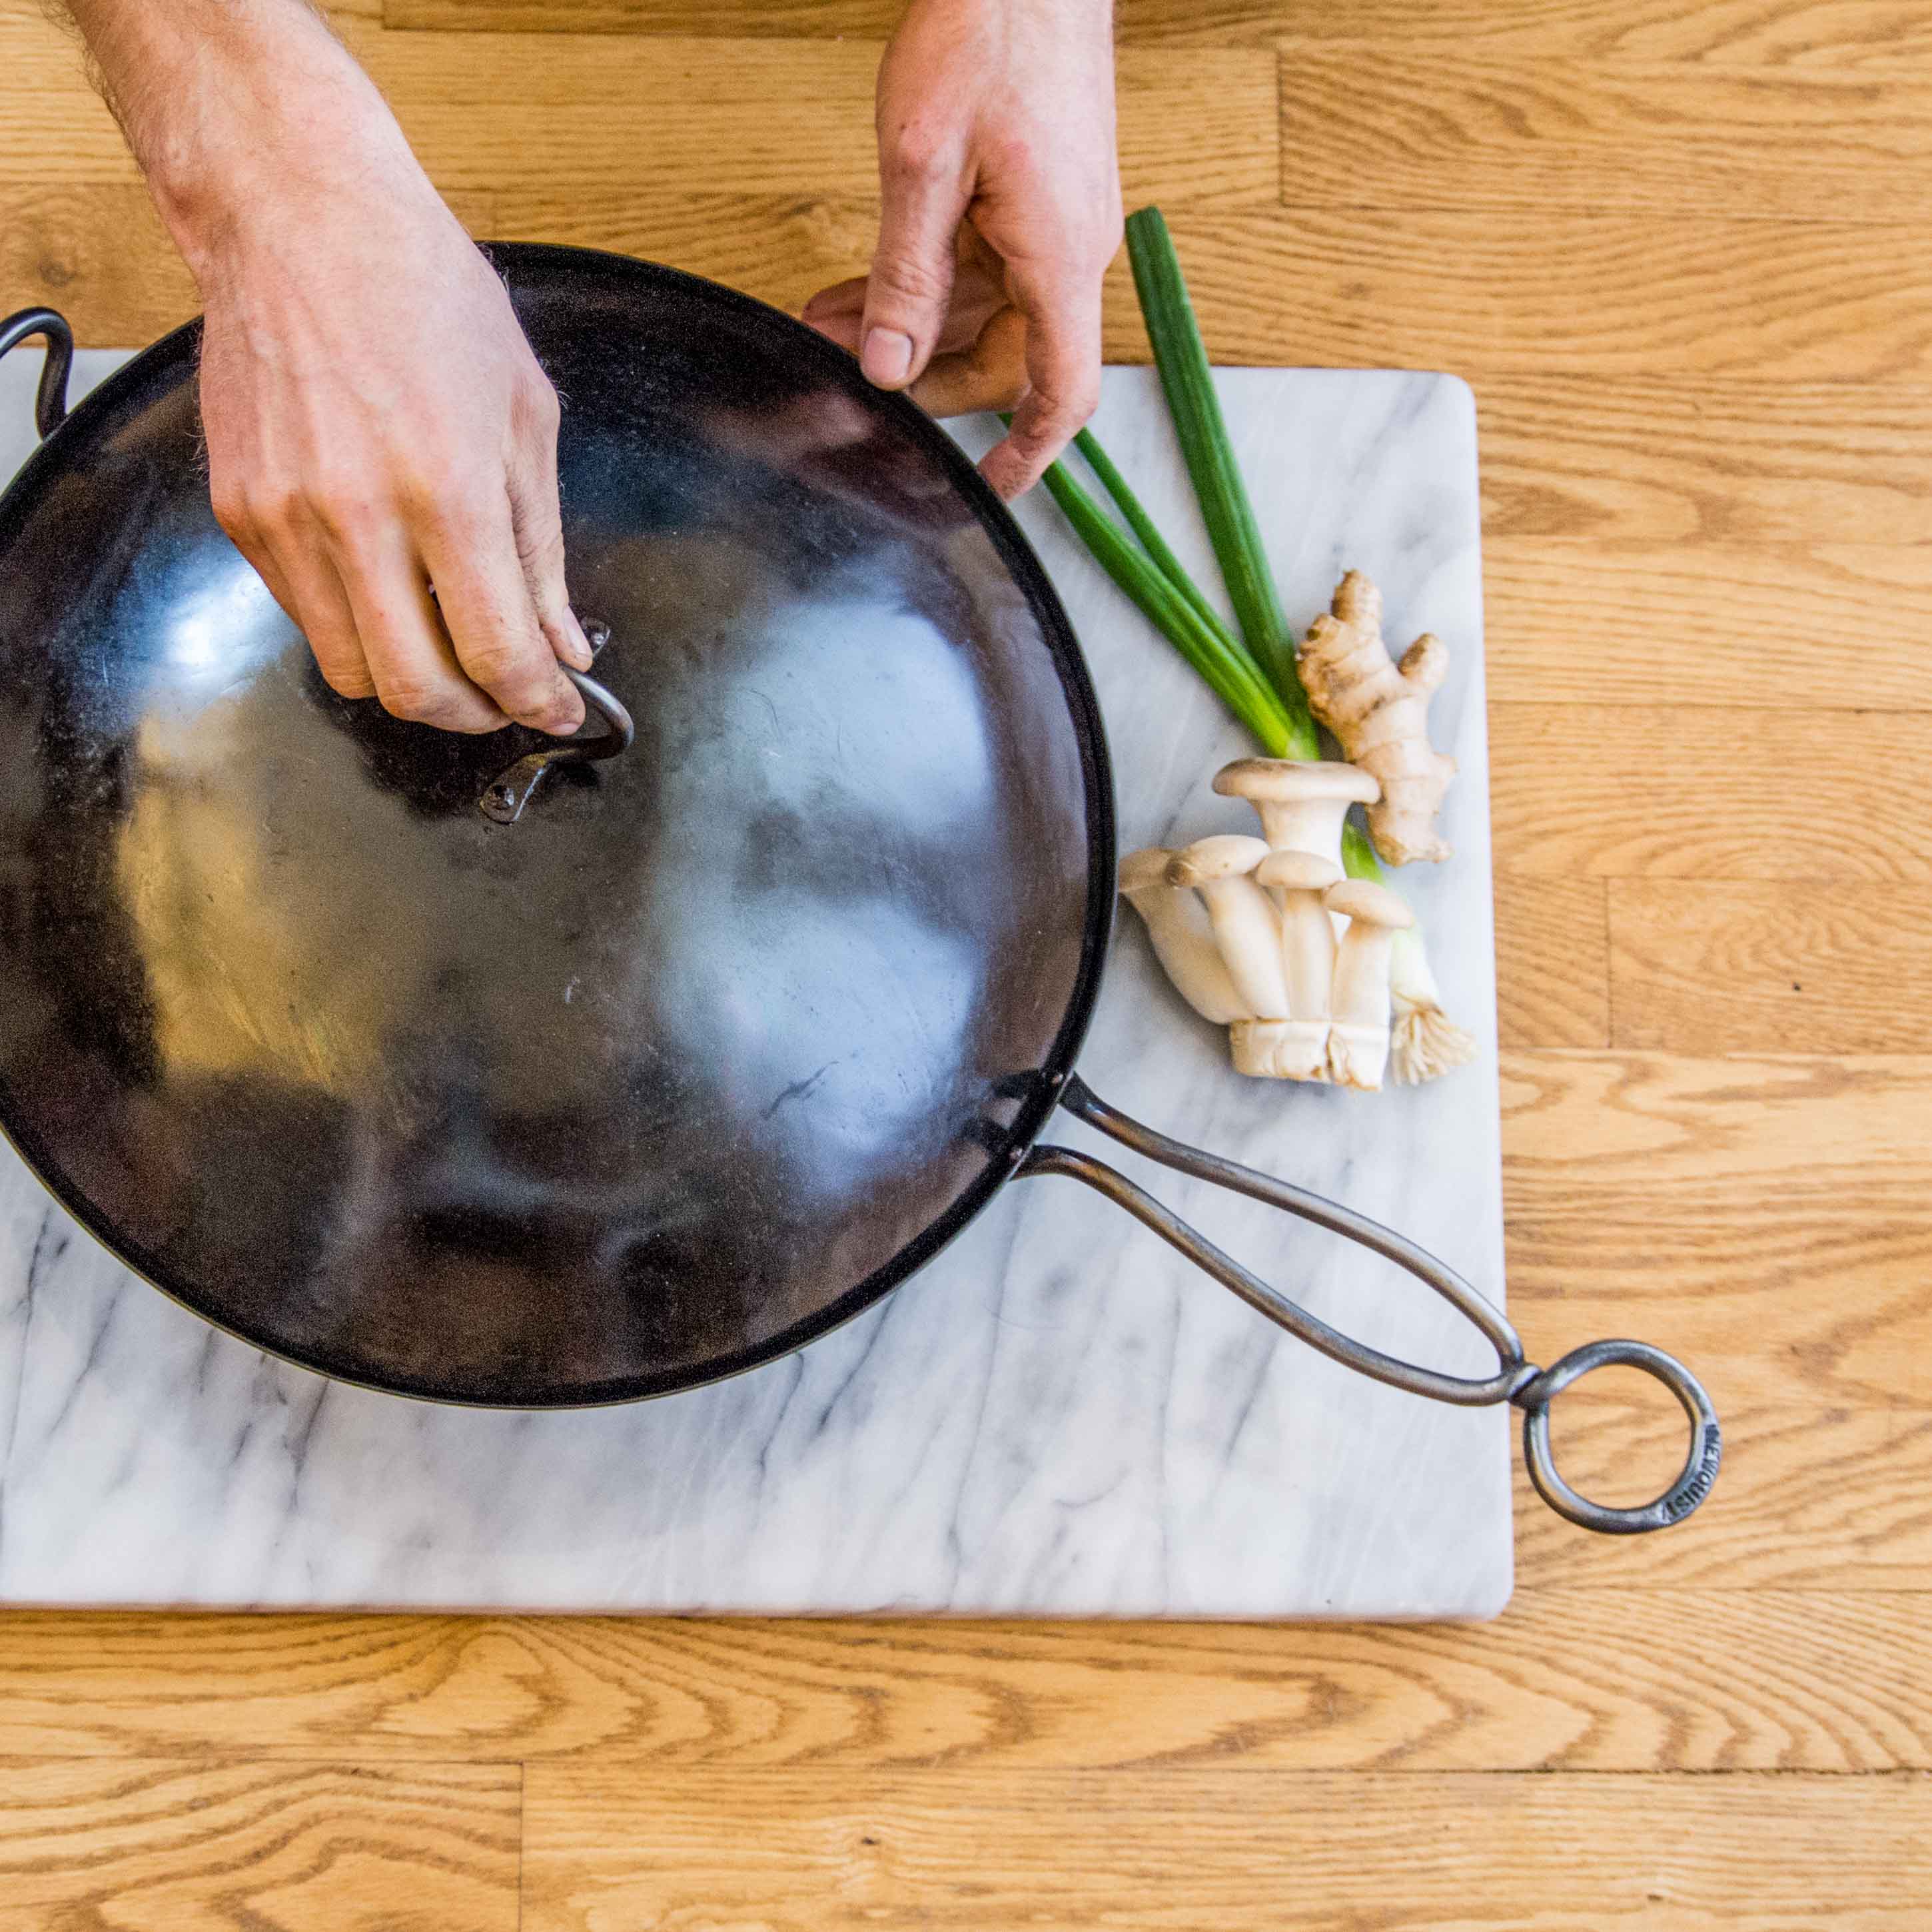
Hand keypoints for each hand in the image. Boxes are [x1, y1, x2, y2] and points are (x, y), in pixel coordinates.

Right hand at [62, 0, 589, 735]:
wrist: (298, 216)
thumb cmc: (424, 293)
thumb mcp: (525, 416)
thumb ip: (544, 549)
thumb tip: (563, 643)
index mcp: (448, 491)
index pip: (497, 653)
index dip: (538, 703)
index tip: (560, 711)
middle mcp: (358, 516)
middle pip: (416, 689)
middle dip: (475, 715)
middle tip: (506, 699)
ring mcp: (288, 519)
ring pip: (350, 670)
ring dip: (411, 684)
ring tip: (452, 653)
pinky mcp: (241, 513)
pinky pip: (304, 618)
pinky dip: (357, 631)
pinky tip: (392, 594)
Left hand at [801, 0, 1121, 498]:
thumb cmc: (993, 30)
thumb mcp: (923, 164)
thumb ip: (904, 277)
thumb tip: (886, 367)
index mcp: (1060, 259)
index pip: (1060, 394)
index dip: (1026, 456)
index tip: (987, 493)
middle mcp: (1070, 252)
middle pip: (1003, 359)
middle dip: (921, 377)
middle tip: (844, 383)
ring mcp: (1054, 224)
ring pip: (980, 312)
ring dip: (907, 326)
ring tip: (828, 325)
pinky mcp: (1035, 197)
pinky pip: (978, 265)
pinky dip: (922, 282)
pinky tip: (860, 289)